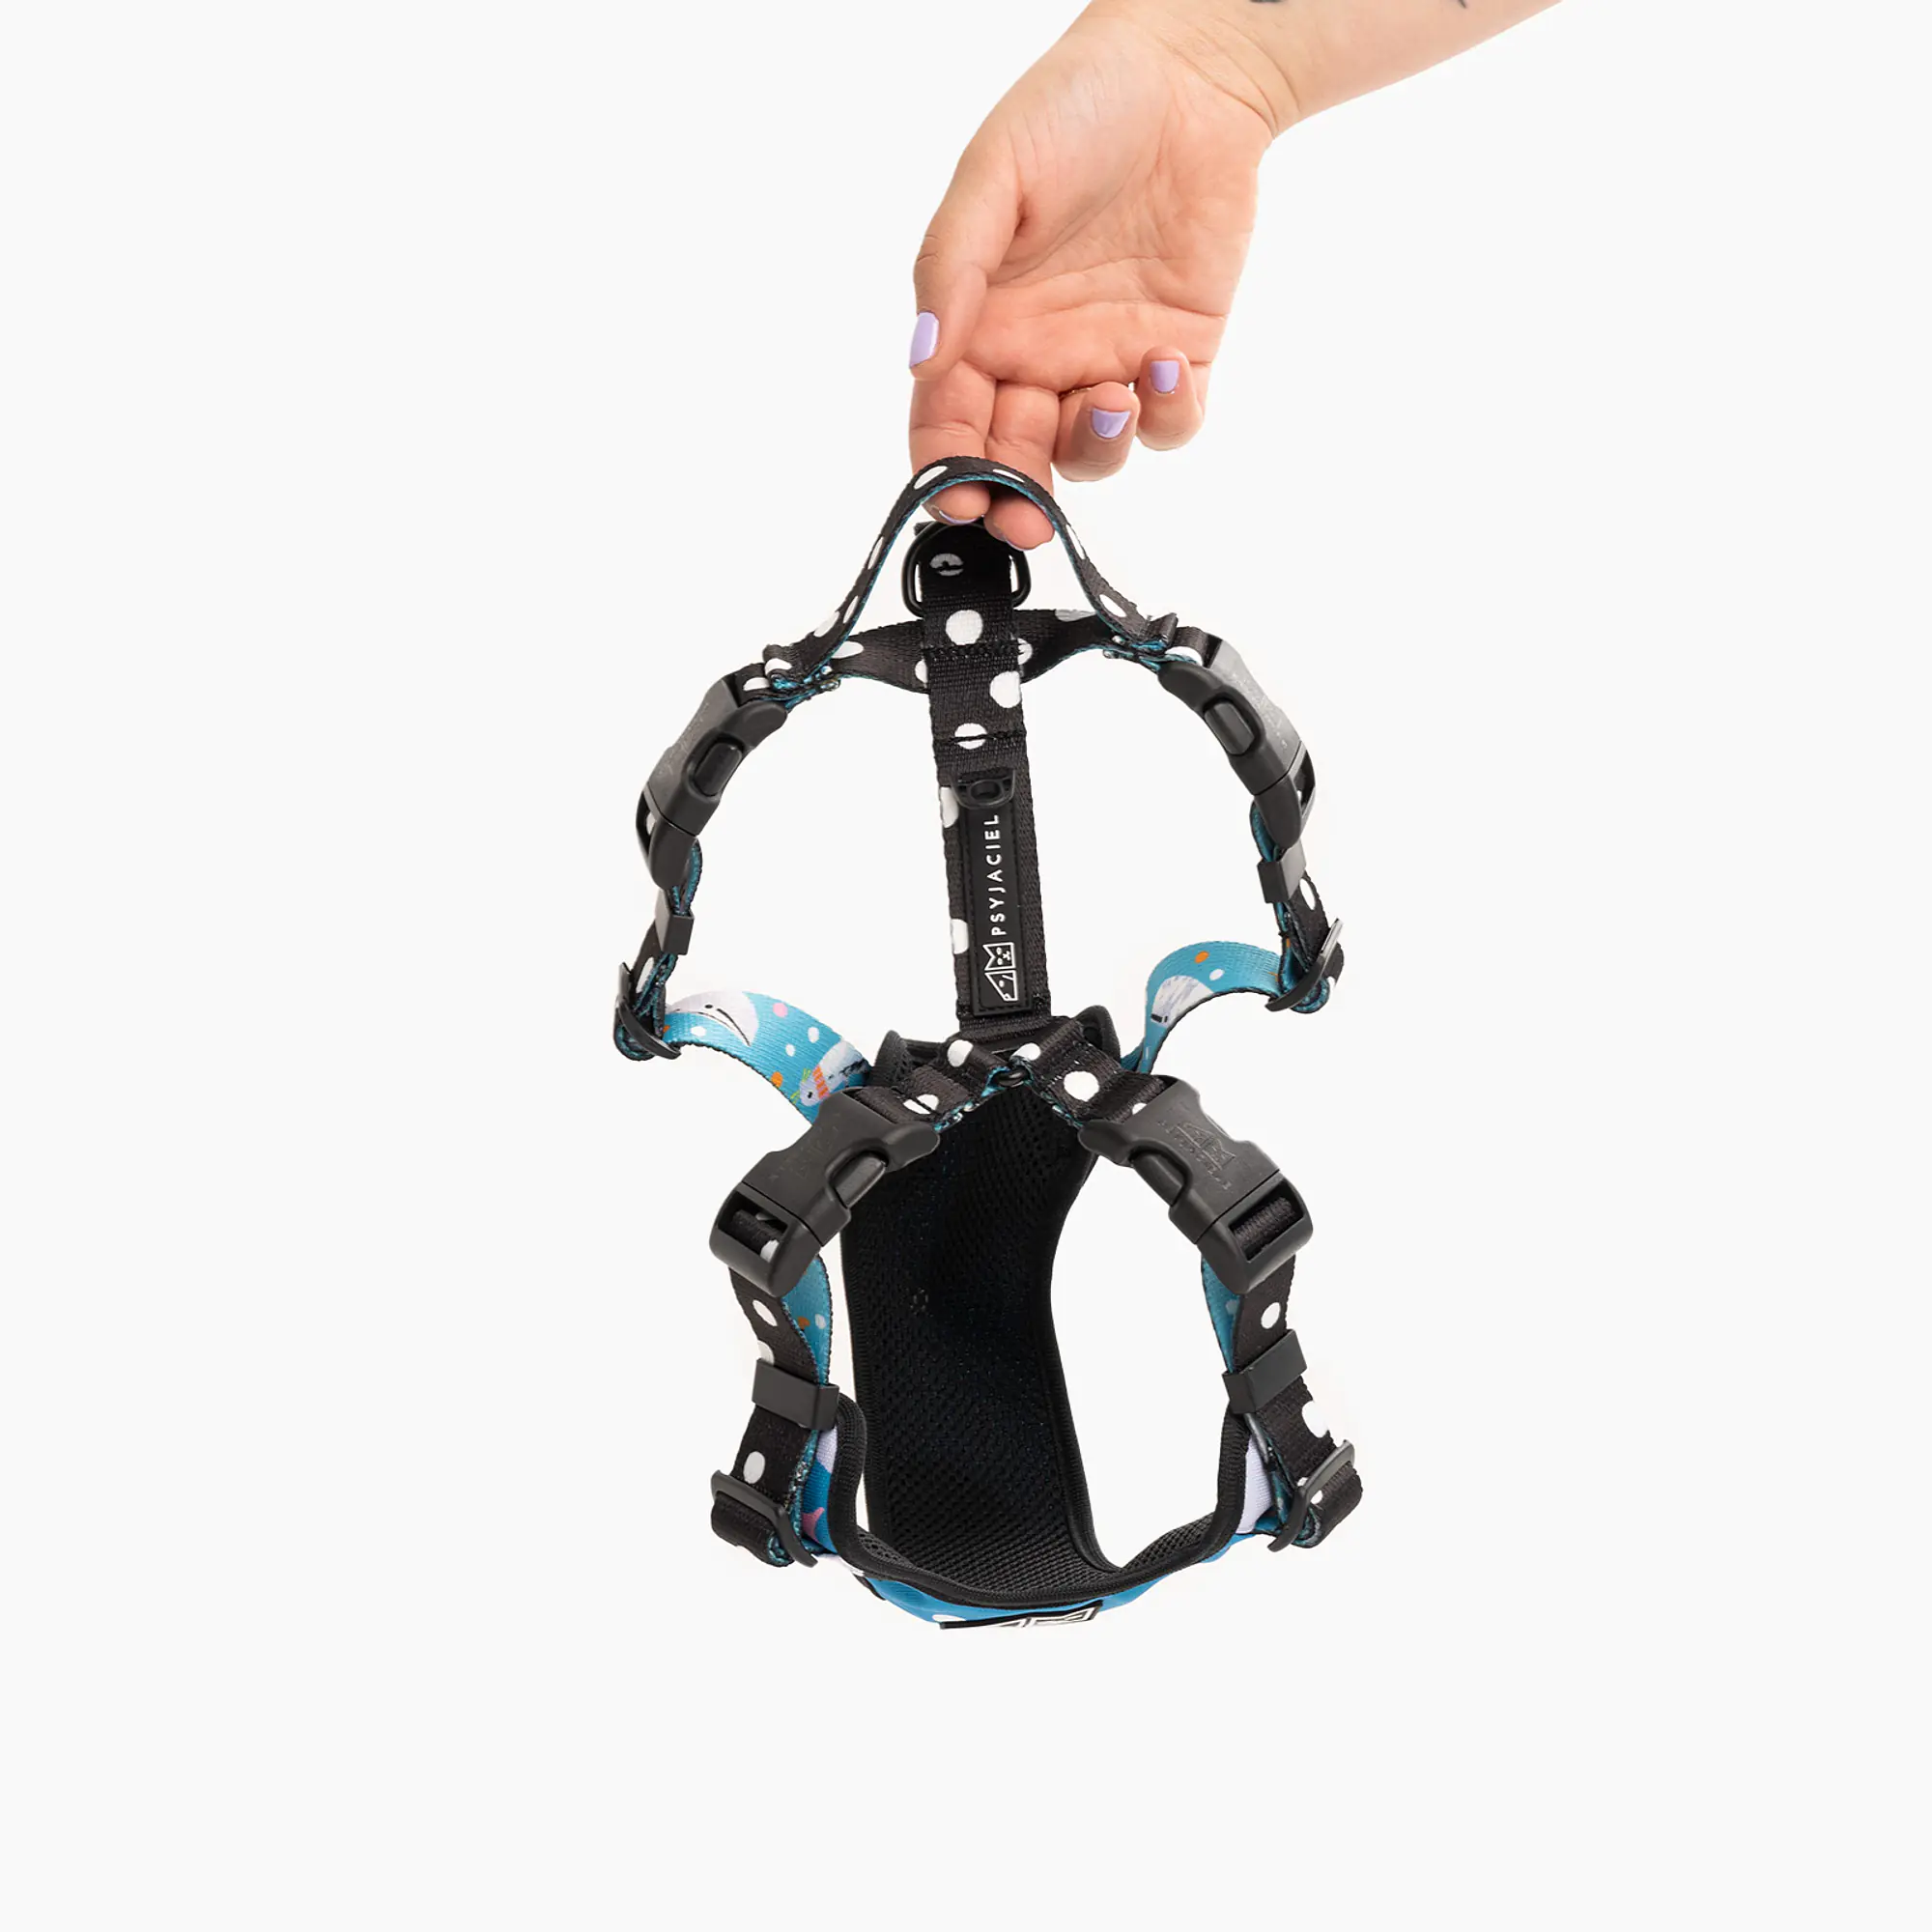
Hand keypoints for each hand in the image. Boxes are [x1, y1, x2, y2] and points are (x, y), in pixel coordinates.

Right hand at [907, 4, 1286, 547]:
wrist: (1188, 73)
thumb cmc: (1078, 107)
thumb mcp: (994, 176)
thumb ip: (951, 267)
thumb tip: (920, 357)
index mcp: (978, 323)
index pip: (947, 421)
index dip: (946, 468)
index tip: (953, 497)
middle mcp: (1036, 355)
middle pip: (1013, 457)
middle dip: (1014, 499)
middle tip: (1021, 516)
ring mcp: (1106, 360)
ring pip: (1091, 453)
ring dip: (1094, 450)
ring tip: (1110, 399)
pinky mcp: (1178, 356)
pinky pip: (1169, 423)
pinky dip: (1166, 417)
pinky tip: (1164, 366)